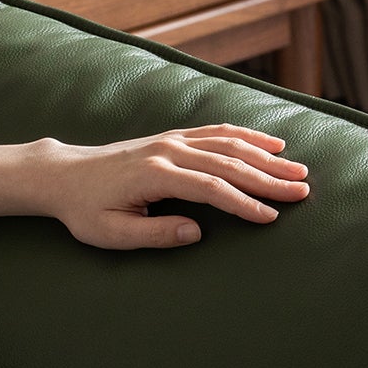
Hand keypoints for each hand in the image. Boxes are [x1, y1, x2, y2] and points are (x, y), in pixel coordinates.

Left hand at [37, 124, 310, 249]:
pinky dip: (247, 136)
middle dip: (269, 178)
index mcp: (156, 176)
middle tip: (302, 191)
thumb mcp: (112, 233)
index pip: (212, 188)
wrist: (64, 175)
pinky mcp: (173, 137)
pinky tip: (271, 144)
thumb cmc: (85, 211)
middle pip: (229, 162)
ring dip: (266, 156)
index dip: (244, 204)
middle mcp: (168, 151)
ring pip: (228, 143)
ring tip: (298, 169)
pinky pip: (216, 132)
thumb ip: (154, 234)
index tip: (271, 218)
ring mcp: (172, 140)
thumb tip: (196, 233)